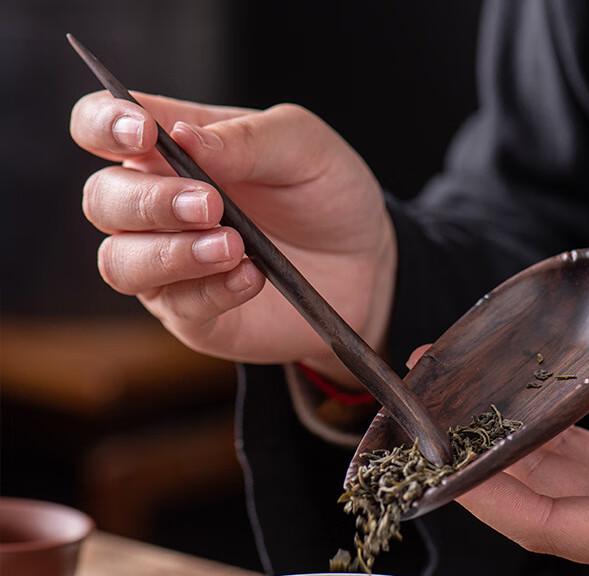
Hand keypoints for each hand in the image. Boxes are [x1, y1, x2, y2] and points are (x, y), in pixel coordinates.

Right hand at [70, 92, 395, 386]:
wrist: (365, 264)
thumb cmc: (325, 194)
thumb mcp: (303, 148)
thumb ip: (245, 138)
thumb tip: (183, 137)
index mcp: (172, 148)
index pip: (101, 127)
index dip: (105, 126)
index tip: (142, 133)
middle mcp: (158, 206)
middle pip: (102, 200)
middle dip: (149, 201)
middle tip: (211, 203)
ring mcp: (170, 264)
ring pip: (121, 261)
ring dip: (170, 253)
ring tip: (232, 246)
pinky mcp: (195, 314)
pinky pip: (179, 306)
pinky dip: (213, 290)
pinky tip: (253, 276)